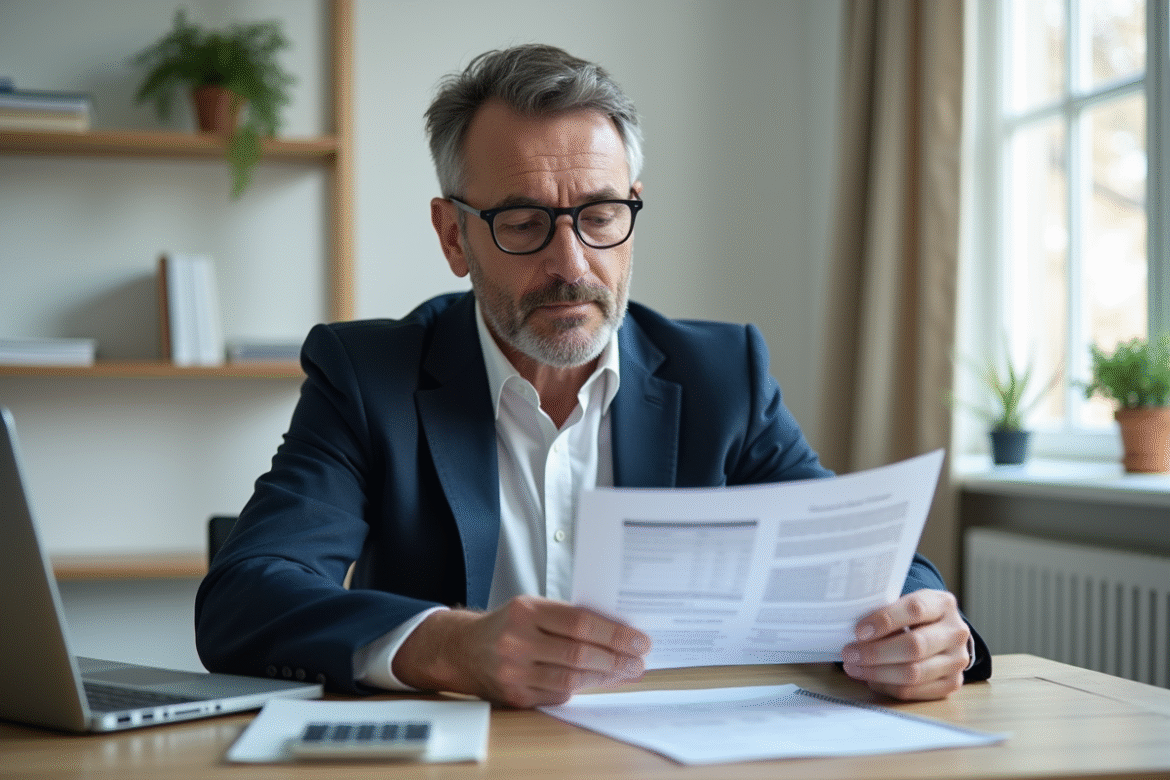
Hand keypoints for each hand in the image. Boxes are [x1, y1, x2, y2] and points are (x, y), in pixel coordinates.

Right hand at [392, 595, 650, 707]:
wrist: (463, 649)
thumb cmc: (507, 625)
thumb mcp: (532, 607)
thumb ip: (568, 617)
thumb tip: (618, 632)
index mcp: (525, 611)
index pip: (580, 623)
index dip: (615, 634)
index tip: (639, 640)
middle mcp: (517, 642)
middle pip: (579, 654)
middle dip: (616, 659)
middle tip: (638, 661)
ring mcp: (514, 672)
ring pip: (571, 680)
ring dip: (605, 677)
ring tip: (625, 672)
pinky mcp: (515, 696)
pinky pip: (558, 695)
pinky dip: (582, 688)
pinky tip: (598, 681)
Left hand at [841, 590, 970, 700]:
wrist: (943, 634)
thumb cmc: (913, 617)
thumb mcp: (904, 603)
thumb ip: (885, 610)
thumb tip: (848, 625)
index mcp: (943, 603)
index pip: (915, 609)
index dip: (885, 620)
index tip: (858, 631)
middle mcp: (956, 632)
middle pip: (914, 646)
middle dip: (876, 652)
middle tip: (849, 653)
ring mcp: (957, 660)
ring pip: (914, 672)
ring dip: (877, 673)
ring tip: (854, 668)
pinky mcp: (953, 683)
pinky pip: (915, 691)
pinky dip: (888, 687)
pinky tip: (871, 679)